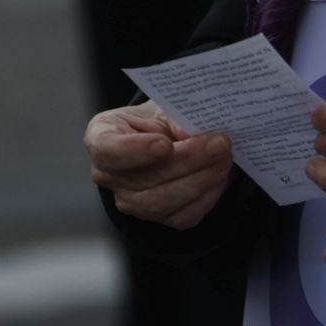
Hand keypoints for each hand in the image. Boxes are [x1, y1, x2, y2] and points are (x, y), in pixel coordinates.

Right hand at [85, 103, 232, 230]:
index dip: (135, 150)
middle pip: (144, 180)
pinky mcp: (158, 218)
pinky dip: (207, 195)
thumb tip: (195, 133)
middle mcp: (108, 175)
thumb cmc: (157, 119)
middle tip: (219, 143)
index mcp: (101, 138)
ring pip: (163, 202)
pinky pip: (183, 215)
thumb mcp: (162, 106)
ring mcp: (131, 201)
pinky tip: (219, 175)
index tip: (164, 143)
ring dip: (201, 179)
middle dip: (187, 161)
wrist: (163, 139)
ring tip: (224, 157)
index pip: (108, 150)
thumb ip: (176, 116)